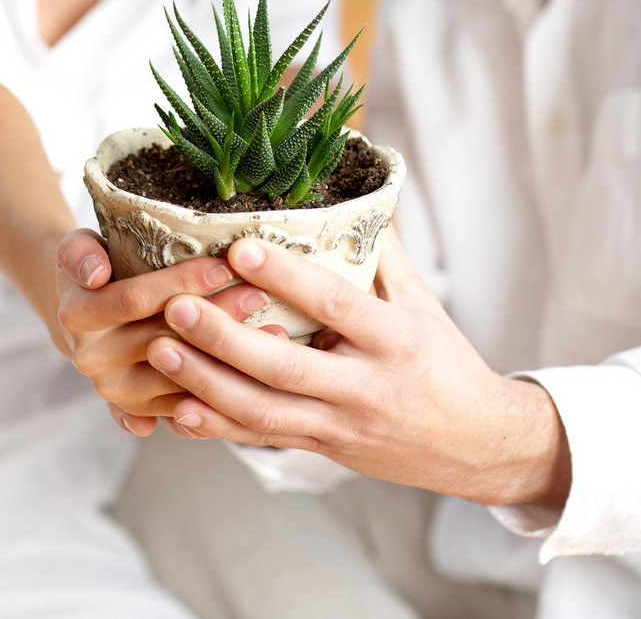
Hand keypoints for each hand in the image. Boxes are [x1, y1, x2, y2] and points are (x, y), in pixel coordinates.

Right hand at [55, 228, 269, 436]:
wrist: (83, 315)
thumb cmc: (94, 269)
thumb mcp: (76, 248)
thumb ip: (78, 253)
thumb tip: (95, 273)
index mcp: (76, 318)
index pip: (135, 300)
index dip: (180, 282)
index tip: (224, 265)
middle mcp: (93, 361)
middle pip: (165, 337)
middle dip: (217, 314)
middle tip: (261, 293)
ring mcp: (117, 391)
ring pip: (181, 375)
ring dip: (229, 355)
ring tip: (276, 331)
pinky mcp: (141, 409)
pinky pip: (187, 407)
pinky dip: (226, 388)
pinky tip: (262, 369)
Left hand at [147, 230, 571, 508]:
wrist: (481, 447)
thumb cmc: (448, 362)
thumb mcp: (422, 303)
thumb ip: (382, 252)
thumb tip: (352, 190)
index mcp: (394, 341)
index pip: (333, 304)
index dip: (285, 278)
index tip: (238, 249)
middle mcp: (366, 388)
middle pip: (283, 367)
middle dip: (223, 338)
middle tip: (174, 305)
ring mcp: (341, 427)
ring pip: (263, 412)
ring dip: (206, 384)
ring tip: (160, 349)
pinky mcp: (324, 451)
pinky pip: (263, 441)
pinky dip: (217, 428)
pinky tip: (176, 411)